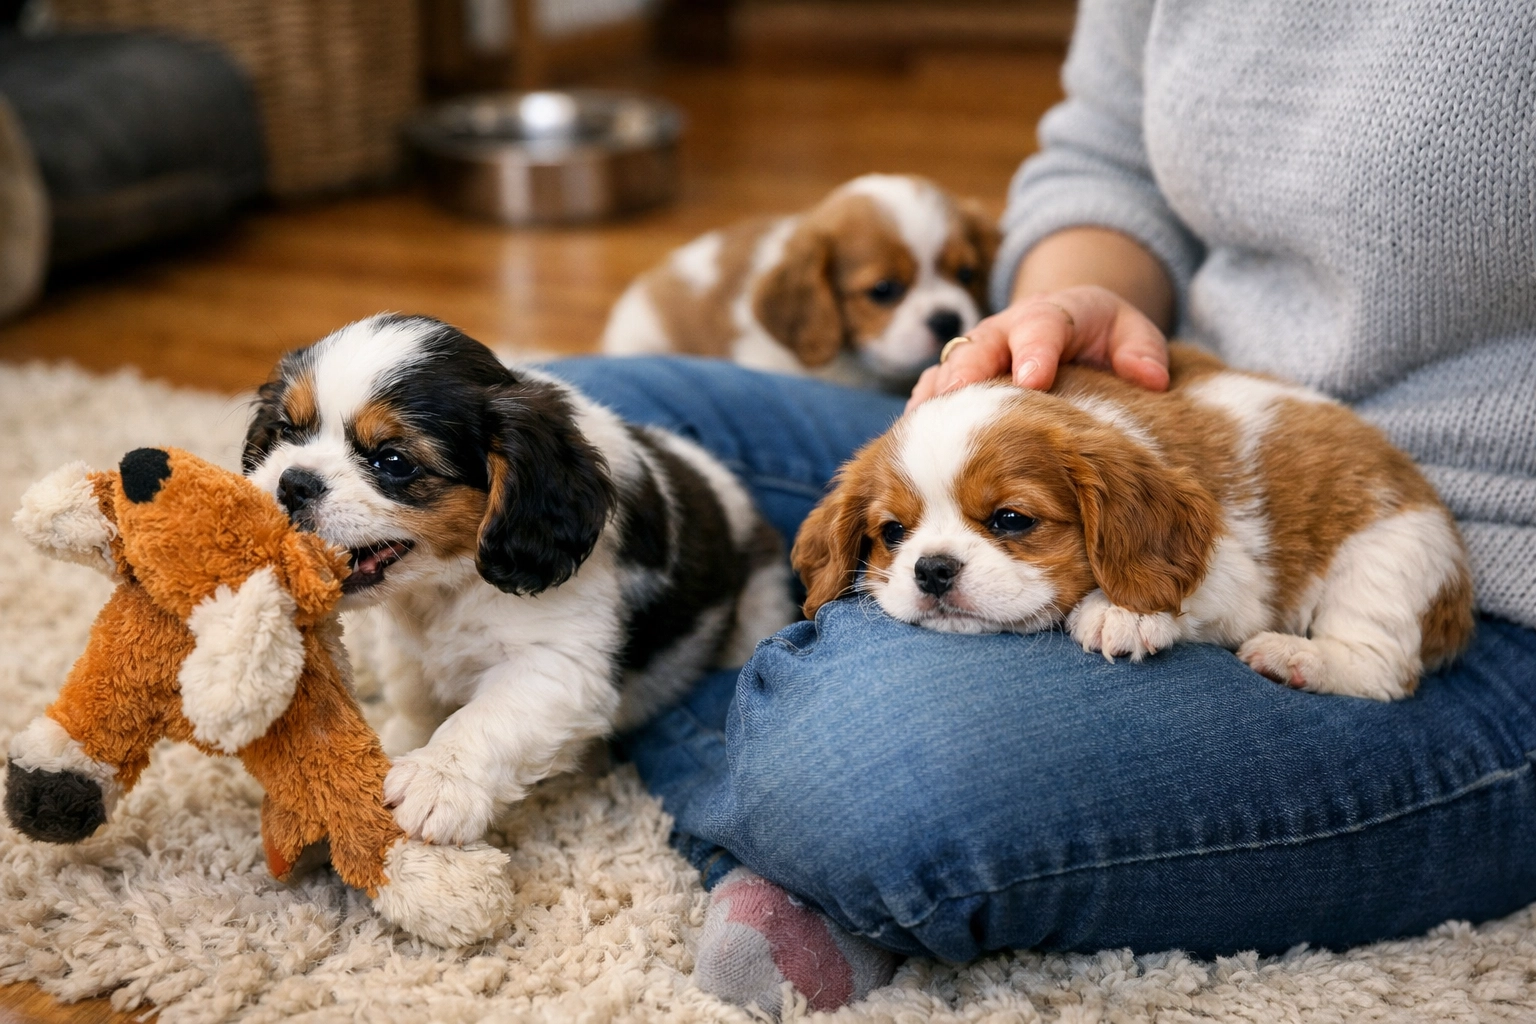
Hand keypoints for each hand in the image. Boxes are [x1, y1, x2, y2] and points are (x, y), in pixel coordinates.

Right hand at [907, 284, 1169, 409]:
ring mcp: (971, 357)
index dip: (1035, 351)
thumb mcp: (1129, 332)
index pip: (1041, 327)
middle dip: (968, 373)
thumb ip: (1141, 350)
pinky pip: (929, 397)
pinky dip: (919, 421)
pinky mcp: (952, 381)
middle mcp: (1001, 332)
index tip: (1034, 377)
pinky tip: (905, 450)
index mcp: (1049, 317)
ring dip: (934, 402)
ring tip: (920, 431)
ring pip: (944, 373)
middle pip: (977, 348)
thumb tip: (1150, 377)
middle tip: (960, 398)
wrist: (1063, 325)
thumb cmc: (1098, 334)